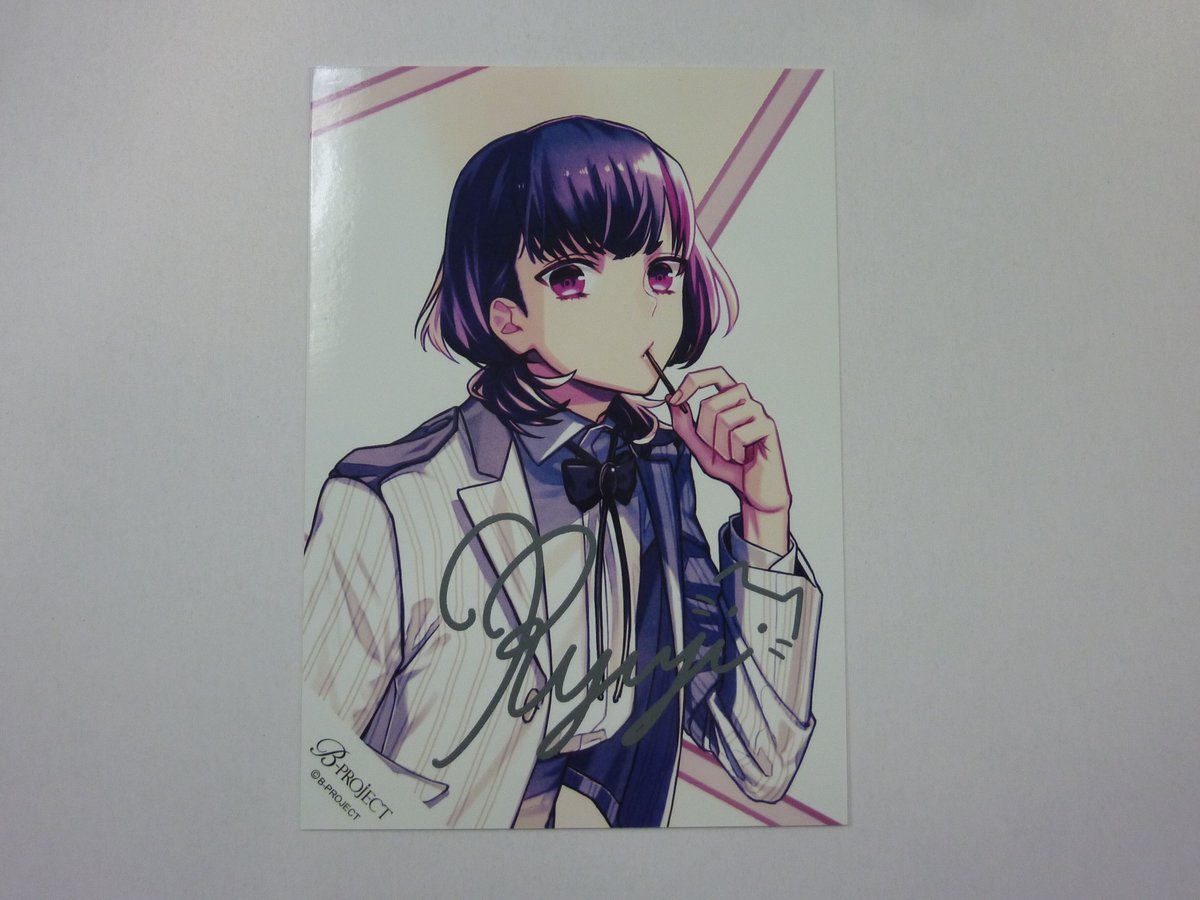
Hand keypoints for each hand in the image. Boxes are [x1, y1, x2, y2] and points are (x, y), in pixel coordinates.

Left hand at [667, 366, 791, 553]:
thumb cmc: (730, 466)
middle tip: (715, 448)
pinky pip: (740, 434)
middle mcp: (747, 401)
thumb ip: (684, 426)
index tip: (676, 398)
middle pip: (711, 402)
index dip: (694, 381)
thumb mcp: (699, 448)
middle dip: (704, 431)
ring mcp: (760, 413)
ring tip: (731, 455)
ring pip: (725, 419)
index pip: (716, 373)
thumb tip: (671, 399)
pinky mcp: (769, 427)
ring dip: (720, 445)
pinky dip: (735, 452)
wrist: (755, 491)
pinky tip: (743, 458)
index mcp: (732, 400)